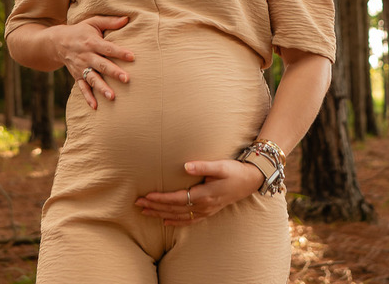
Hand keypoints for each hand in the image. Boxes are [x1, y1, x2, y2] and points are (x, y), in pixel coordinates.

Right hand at [50, 15, 134, 108]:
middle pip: (102, 65)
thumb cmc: (80, 31)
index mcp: (92, 42)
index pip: (108, 48)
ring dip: (102, 88)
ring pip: (92, 79)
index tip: (132, 57)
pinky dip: (88, 97)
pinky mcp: (77, 76)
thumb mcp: (93, 22)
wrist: (57, 42)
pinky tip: (95, 107)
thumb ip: (110, 21)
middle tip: (126, 79)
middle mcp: (86, 56)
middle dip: (114, 72)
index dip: (120, 52)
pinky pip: (82, 88)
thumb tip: (127, 18)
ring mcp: (81, 67)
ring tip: (112, 97)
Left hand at [135, 160, 264, 225]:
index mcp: (204, 195)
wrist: (250, 181)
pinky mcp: (208, 212)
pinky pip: (189, 220)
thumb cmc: (235, 171)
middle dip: (155, 207)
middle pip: (174, 209)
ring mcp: (205, 211)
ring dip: (160, 214)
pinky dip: (176, 222)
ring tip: (145, 212)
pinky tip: (165, 222)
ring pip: (178, 216)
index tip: (146, 196)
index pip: (176, 199)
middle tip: (138, 204)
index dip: (160, 199)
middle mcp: (203, 206)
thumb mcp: (221, 165)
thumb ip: (203, 166)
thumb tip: (186, 166)